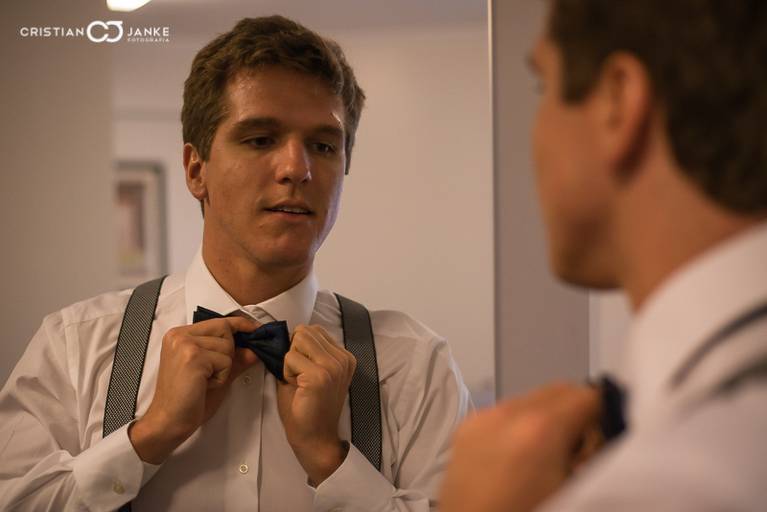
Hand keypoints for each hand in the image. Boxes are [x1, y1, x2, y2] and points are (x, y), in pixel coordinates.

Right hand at [129, 317, 260, 463]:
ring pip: (227, 347)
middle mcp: (179, 335)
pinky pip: (225, 361)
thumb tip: (254, 350)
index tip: (254, 328)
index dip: (239, 324)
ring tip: (204, 381)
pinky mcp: (194, 357)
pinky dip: (221, 377)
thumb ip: (234, 359)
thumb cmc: (186, 400)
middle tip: (210, 373)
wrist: (168, 421)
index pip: (217, 321)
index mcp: (179, 335)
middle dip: (227, 354)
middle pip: (225, 330)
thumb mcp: (214, 373)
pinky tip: (203, 385)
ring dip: (224, 368)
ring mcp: (185, 345)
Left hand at [276, 324, 355, 484]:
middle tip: (300, 378)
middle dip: (294, 353)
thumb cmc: (309, 408)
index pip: (314, 330)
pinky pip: (289, 358)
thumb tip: (288, 334)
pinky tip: (297, 389)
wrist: (315, 439)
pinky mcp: (319, 376)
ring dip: (290, 362)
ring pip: (297, 341)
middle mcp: (343, 358)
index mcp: (344, 356)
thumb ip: (306, 352)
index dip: (300, 348)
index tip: (305, 373)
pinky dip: (286, 372)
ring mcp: (333, 366)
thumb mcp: (312, 372)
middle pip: (304, 332)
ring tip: (299, 383)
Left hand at [439, 383, 600, 511]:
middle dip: (575, 414)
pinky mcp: (465, 428)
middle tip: (578, 454)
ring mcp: (482, 418)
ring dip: (546, 420)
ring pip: (531, 399)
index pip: (587, 395)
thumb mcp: (574, 489)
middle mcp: (507, 412)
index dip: (603, 416)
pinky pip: (504, 413)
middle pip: (558, 391)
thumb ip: (594, 454)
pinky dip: (519, 427)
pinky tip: (518, 459)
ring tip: (545, 460)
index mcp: (540, 429)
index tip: (605, 440)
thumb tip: (604, 433)